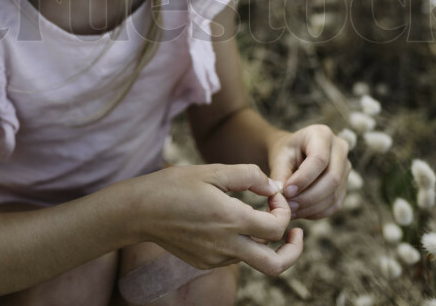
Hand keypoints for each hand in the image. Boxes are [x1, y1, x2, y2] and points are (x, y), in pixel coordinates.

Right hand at [130, 163, 303, 276]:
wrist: (139, 211)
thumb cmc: (174, 185)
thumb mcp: (213, 171)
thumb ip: (249, 176)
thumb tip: (273, 186)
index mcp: (230, 219)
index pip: (277, 228)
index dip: (284, 210)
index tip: (273, 195)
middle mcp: (225, 245)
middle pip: (276, 265)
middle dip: (293, 250)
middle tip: (296, 233)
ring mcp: (214, 258)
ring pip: (254, 259)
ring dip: (264, 242)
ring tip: (257, 217)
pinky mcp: (204, 262)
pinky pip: (233, 257)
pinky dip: (242, 243)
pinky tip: (230, 221)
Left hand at [267, 125, 350, 219]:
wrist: (294, 154)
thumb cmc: (286, 153)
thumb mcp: (279, 157)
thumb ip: (280, 174)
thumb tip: (282, 195)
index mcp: (322, 134)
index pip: (319, 159)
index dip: (304, 178)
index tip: (286, 192)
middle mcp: (340, 148)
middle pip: (332, 178)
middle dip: (309, 197)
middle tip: (288, 206)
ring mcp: (346, 167)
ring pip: (335, 194)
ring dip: (311, 207)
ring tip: (291, 211)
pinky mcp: (345, 185)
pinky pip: (335, 204)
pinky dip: (317, 212)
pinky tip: (300, 212)